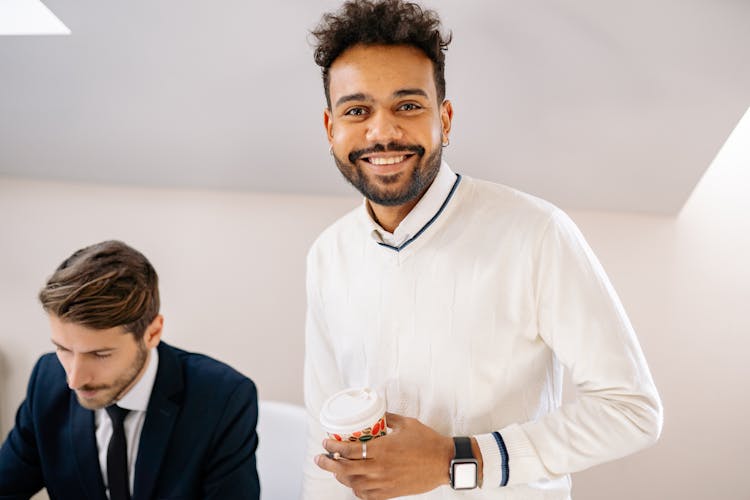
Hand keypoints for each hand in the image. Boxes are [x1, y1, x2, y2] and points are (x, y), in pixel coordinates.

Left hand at [314, 412, 454, 498]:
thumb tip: (377, 413)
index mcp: (382, 449)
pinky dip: (357, 491)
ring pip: (353, 484)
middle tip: (320, 458)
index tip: (325, 443)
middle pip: (345, 469)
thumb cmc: (427, 441)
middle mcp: (380, 467)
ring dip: (341, 477)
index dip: (333, 447)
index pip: (349, 450)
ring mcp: (384, 482)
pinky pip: (367, 496)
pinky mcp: (391, 492)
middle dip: (329, 464)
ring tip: (335, 470)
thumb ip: (388, 418)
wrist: (445, 462)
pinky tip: (354, 484)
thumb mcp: (406, 423)